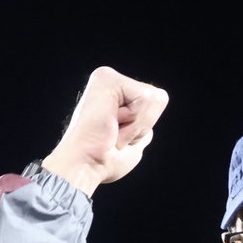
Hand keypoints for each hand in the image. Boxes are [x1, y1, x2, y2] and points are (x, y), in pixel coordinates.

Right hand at [42, 66, 168, 195]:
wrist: (83, 165)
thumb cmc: (103, 161)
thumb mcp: (134, 143)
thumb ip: (144, 122)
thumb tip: (158, 100)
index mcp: (116, 97)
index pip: (157, 104)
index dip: (144, 130)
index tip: (118, 139)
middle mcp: (111, 82)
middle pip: (159, 98)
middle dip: (143, 126)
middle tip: (115, 135)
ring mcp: (109, 78)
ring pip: (154, 98)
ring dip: (137, 125)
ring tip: (112, 130)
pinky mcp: (108, 79)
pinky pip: (145, 99)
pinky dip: (134, 121)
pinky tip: (111, 124)